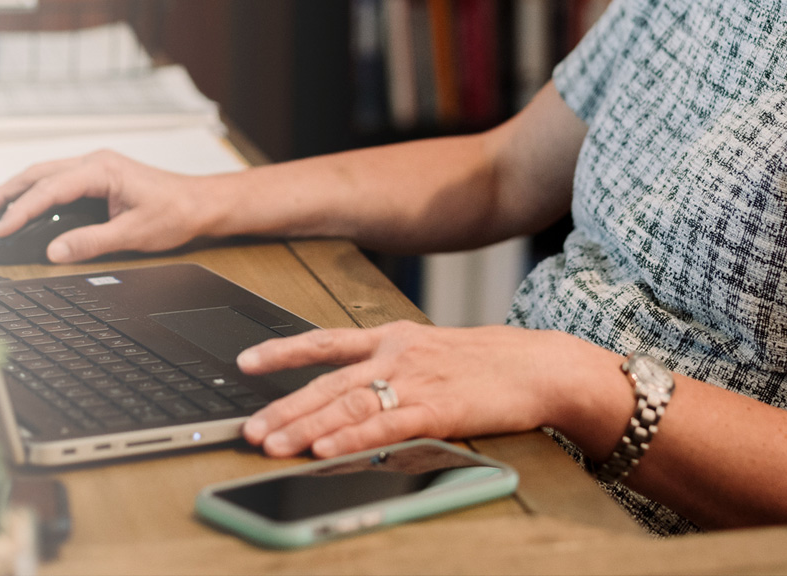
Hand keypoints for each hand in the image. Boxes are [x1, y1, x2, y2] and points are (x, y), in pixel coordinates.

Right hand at [0, 150, 207, 261]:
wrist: (200, 203)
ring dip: (18, 190)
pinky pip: (57, 180)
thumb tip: (54, 252)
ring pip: (45, 174)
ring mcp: (95, 166)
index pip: (49, 189)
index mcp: (102, 170)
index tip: (0, 228)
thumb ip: (91, 242)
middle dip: (6, 193)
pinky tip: (24, 206)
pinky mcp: (98, 176)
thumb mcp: (133, 233)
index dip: (21, 210)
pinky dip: (36, 192)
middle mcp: (95, 162)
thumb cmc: (175, 212)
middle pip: (38, 173)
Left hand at [236, 320, 610, 458]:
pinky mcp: (436, 408)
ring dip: (305, 427)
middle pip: (326, 382)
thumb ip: (396, 368)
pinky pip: (383, 425)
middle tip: (249, 430)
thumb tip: (357, 394)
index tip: (245, 363)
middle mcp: (397, 353)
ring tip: (273, 445)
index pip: (325, 342)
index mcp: (394, 337)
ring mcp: (415, 379)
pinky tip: (325, 448)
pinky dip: (350, 438)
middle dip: (283, 407)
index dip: (282, 351)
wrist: (541, 366)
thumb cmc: (492, 364)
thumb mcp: (434, 352)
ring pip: (347, 404)